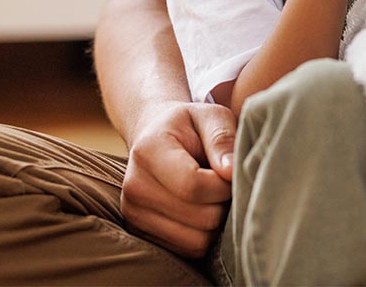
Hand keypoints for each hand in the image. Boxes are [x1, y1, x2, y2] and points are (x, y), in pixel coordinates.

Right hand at [119, 101, 234, 257]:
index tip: (231, 171)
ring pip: (196, 240)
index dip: (224, 184)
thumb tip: (231, 171)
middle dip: (223, 203)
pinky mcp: (141, 234)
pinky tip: (201, 209)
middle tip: (224, 183)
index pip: (193, 185)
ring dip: (216, 222)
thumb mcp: (210, 116)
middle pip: (200, 218)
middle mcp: (135, 187)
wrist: (155, 135)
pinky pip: (188, 250)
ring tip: (213, 196)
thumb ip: (222, 137)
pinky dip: (203, 234)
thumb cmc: (190, 125)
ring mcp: (134, 215)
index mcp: (149, 151)